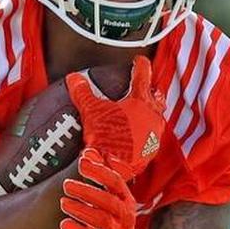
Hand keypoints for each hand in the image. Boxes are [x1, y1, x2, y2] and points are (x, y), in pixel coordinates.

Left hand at [59, 158, 138, 228]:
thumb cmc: (109, 220)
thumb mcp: (109, 199)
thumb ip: (99, 178)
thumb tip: (88, 151)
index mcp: (126, 199)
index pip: (116, 182)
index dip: (100, 171)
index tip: (82, 161)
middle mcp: (126, 216)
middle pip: (108, 201)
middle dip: (87, 191)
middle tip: (66, 185)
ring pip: (101, 220)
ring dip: (81, 210)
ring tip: (63, 203)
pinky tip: (64, 224)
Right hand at [64, 56, 164, 181]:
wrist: (113, 167)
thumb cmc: (106, 137)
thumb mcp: (91, 111)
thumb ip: (83, 92)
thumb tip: (74, 79)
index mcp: (141, 101)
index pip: (143, 75)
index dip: (140, 65)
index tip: (139, 60)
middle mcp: (153, 116)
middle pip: (156, 98)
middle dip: (151, 93)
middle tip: (144, 91)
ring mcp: (154, 135)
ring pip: (155, 119)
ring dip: (148, 116)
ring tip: (137, 116)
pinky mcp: (150, 152)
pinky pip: (150, 138)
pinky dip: (143, 135)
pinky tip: (133, 138)